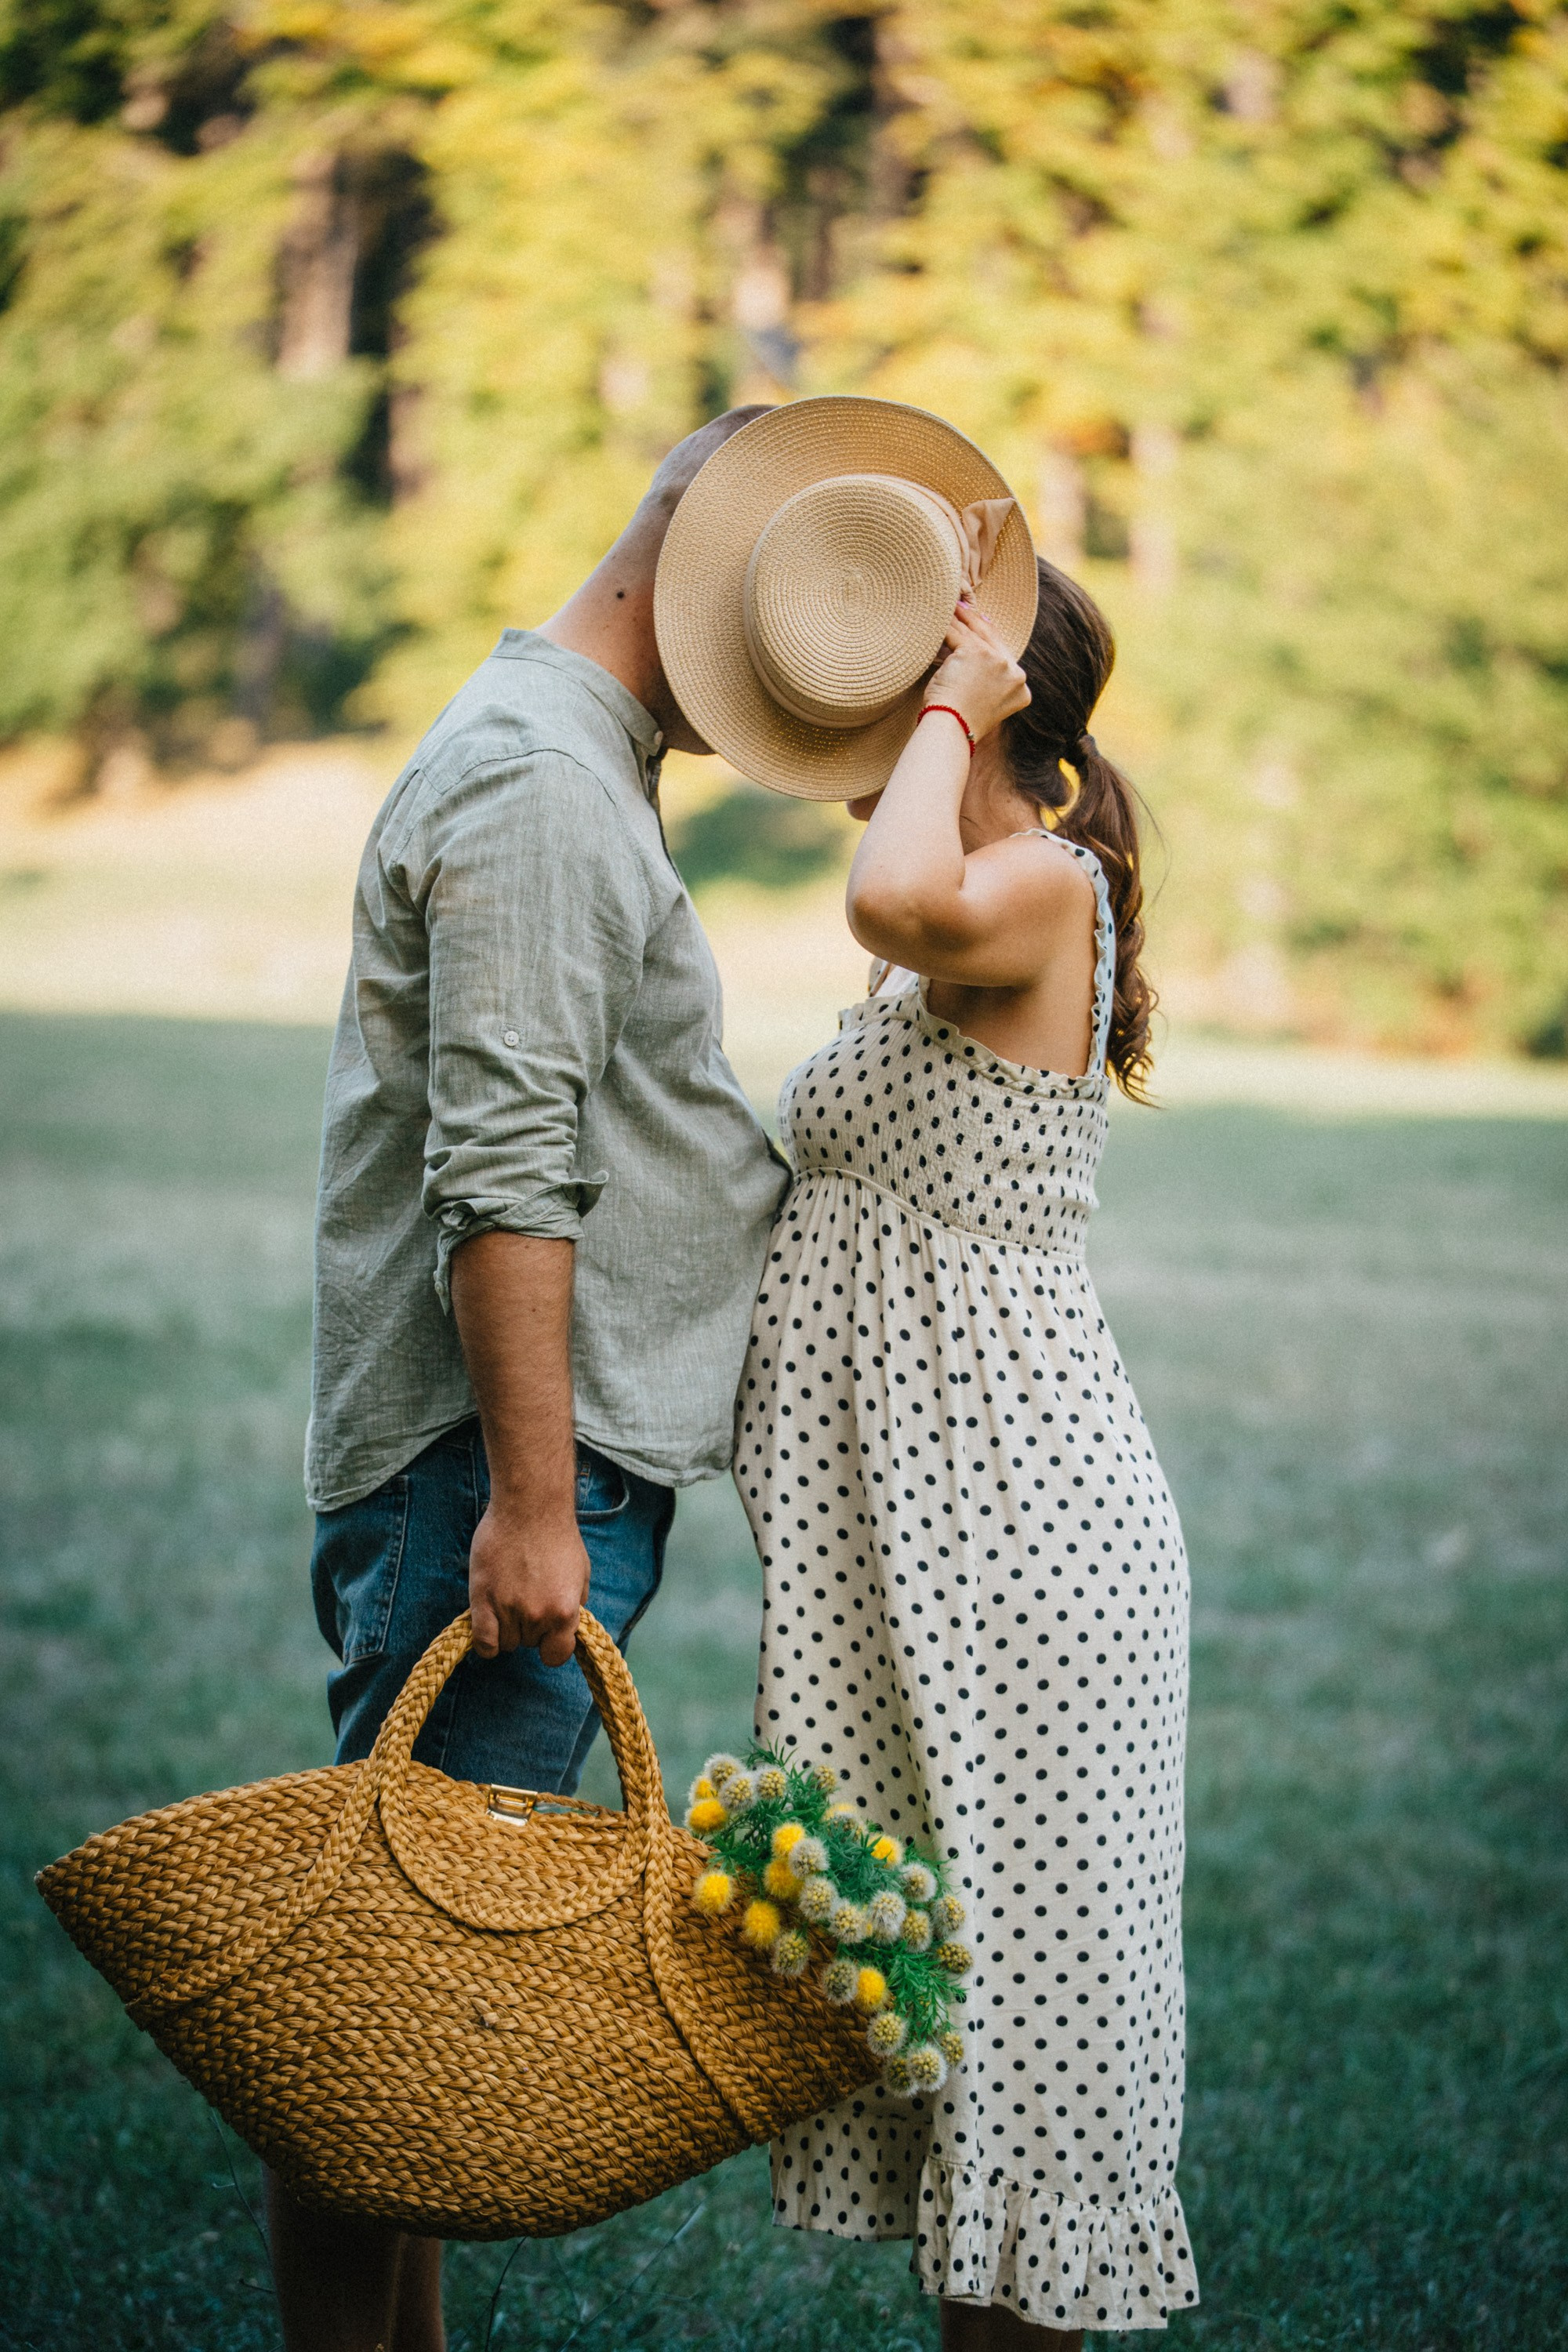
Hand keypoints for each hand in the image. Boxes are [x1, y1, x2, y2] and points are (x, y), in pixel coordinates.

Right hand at [468, 1501, 589, 1665]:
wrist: (530, 1506)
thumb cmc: (557, 1536)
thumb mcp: (581, 1575)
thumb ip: (574, 1605)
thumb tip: (566, 1628)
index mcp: (565, 1611)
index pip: (556, 1656)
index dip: (551, 1646)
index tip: (547, 1634)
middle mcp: (538, 1615)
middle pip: (528, 1644)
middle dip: (529, 1628)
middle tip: (527, 1598)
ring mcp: (508, 1608)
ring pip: (505, 1642)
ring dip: (507, 1627)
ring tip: (510, 1599)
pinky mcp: (482, 1599)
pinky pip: (483, 1641)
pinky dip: (486, 1642)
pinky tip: (490, 1626)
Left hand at [924, 596, 1029, 741]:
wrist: (953, 730)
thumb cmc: (963, 723)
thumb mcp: (988, 705)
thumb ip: (993, 683)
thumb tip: (985, 654)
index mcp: (1022, 689)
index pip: (1006, 656)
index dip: (991, 639)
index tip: (982, 625)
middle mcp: (1014, 672)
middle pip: (993, 640)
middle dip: (976, 622)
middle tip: (963, 609)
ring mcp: (996, 661)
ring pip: (974, 635)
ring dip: (960, 619)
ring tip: (950, 609)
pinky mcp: (974, 652)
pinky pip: (957, 634)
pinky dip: (947, 626)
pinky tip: (941, 617)